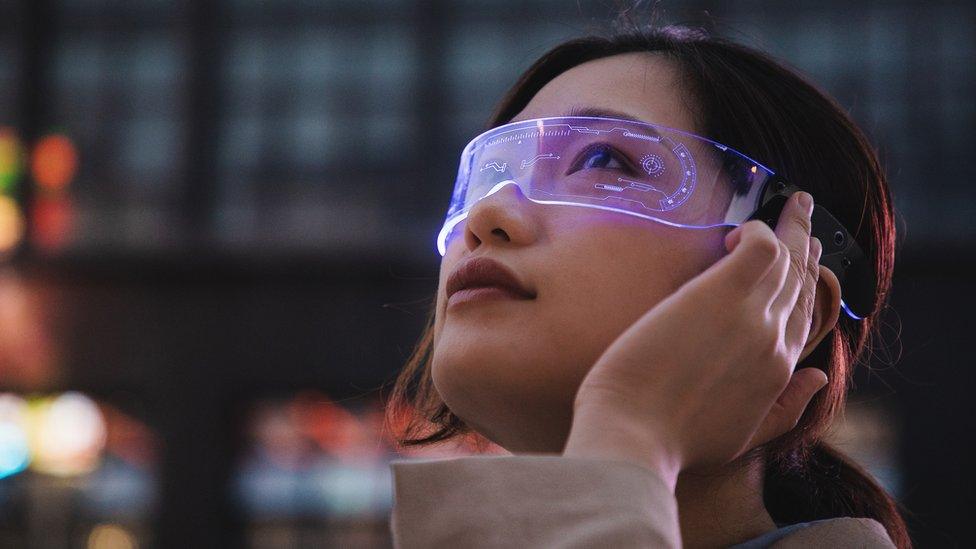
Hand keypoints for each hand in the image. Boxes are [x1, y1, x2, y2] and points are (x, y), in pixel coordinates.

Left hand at [563, 191, 826, 488]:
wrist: (633, 438)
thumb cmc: (670, 441)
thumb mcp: (741, 437)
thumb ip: (787, 409)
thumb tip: (820, 376)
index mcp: (778, 373)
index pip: (805, 316)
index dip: (806, 284)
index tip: (804, 259)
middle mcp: (775, 341)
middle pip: (801, 281)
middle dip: (806, 243)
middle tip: (803, 213)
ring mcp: (753, 317)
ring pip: (787, 258)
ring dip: (793, 226)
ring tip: (792, 202)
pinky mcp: (721, 294)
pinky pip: (761, 247)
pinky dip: (761, 229)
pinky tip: (740, 229)